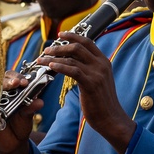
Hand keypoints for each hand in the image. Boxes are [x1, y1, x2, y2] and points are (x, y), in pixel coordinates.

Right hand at [0, 69, 43, 153]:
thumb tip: (39, 101)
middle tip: (16, 83)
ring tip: (7, 93)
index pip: (10, 77)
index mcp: (10, 91)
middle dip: (8, 81)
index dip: (16, 77)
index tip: (24, 82)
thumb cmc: (20, 125)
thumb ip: (31, 108)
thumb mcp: (27, 116)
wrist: (13, 143)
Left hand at [38, 32, 134, 153]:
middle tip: (46, 50)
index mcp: (104, 61)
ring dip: (54, 57)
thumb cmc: (101, 102)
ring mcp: (97, 73)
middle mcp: (102, 64)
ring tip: (42, 59)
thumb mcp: (97, 80)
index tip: (60, 34)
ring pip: (72, 58)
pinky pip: (73, 70)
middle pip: (78, 47)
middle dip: (59, 46)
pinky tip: (51, 66)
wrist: (111, 119)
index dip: (72, 36)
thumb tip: (72, 61)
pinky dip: (60, 66)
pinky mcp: (91, 83)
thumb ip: (89, 69)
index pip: (87, 42)